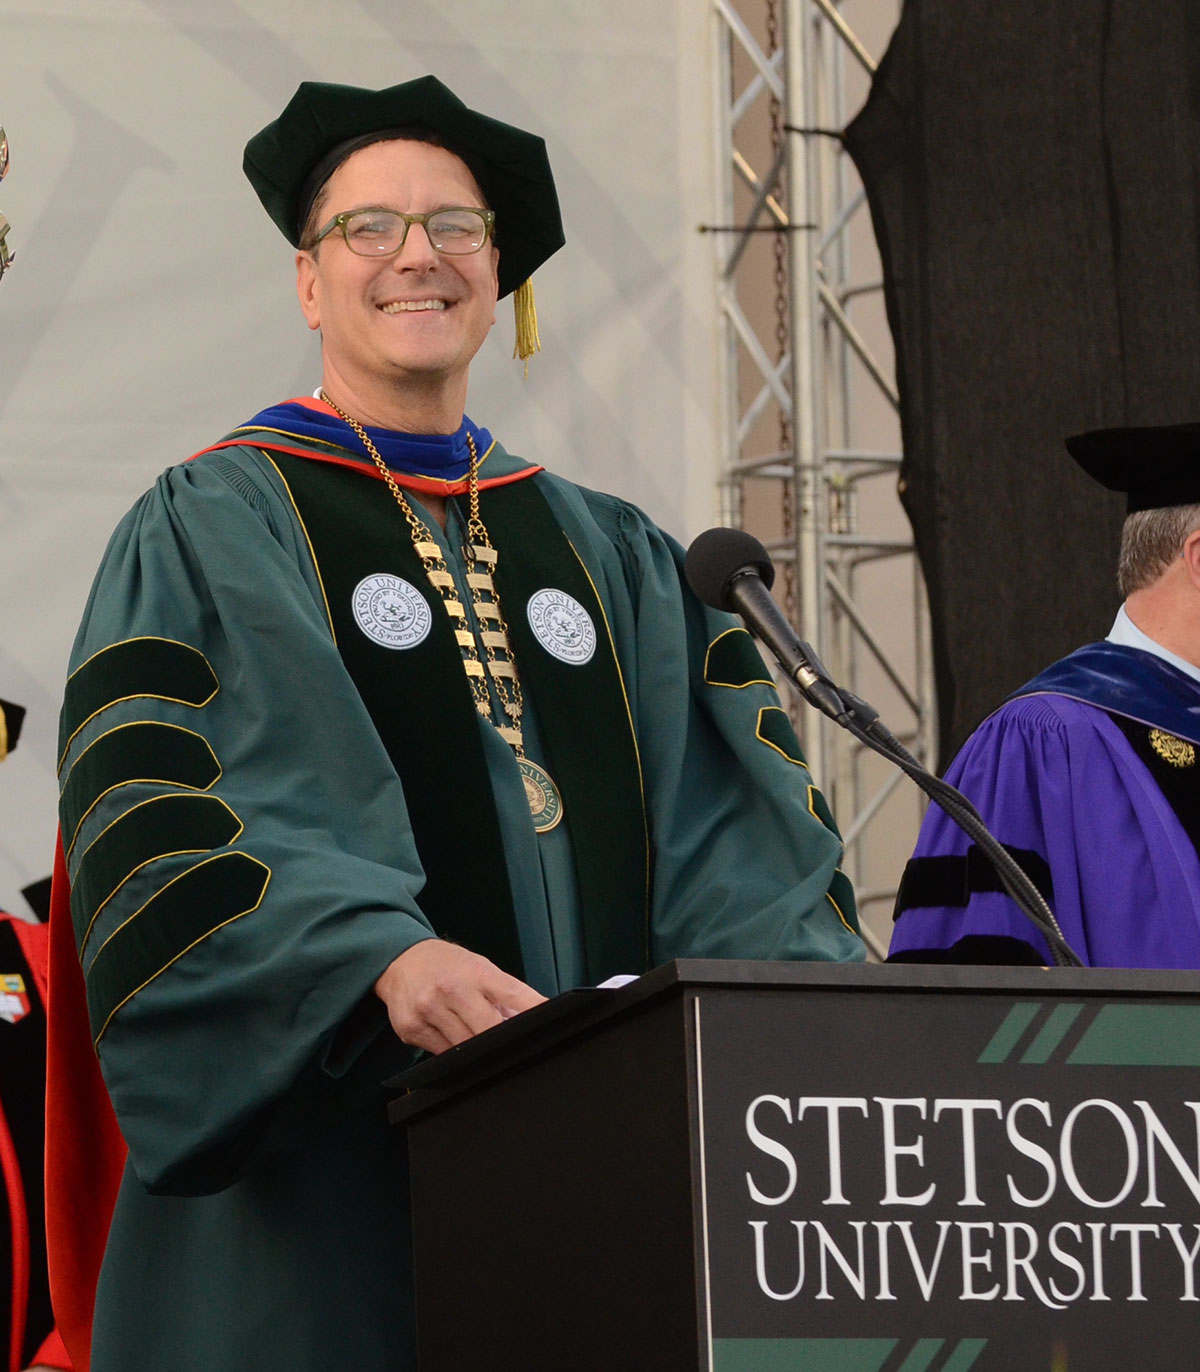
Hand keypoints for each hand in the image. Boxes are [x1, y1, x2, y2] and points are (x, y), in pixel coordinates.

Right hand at [374, 939, 545, 1053]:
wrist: (401, 960)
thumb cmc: (447, 965)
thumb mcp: (479, 967)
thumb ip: (505, 993)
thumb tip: (531, 1019)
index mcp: (475, 971)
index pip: (513, 994)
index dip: (533, 1011)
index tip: (548, 1024)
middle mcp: (451, 989)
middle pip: (489, 1030)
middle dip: (502, 1041)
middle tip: (510, 1044)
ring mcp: (428, 1010)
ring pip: (465, 1049)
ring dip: (477, 1049)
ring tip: (475, 1034)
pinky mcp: (411, 1029)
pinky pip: (442, 1054)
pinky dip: (453, 1051)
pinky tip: (451, 1035)